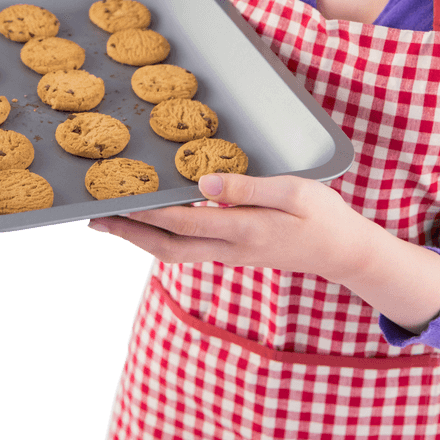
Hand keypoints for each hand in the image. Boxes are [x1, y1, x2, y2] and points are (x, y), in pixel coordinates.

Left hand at [88, 173, 363, 283]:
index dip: (149, 212)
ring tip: (111, 223)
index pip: (185, 221)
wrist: (342, 252)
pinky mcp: (234, 254)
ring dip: (140, 239)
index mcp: (246, 229)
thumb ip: (248, 188)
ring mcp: (231, 256)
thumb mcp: (294, 191)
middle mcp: (232, 249)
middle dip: (130, 234)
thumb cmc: (323, 215)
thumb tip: (203, 183)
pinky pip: (188, 250)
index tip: (118, 201)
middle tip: (96, 220)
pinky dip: (161, 239)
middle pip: (168, 247)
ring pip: (175, 253)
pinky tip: (151, 226)